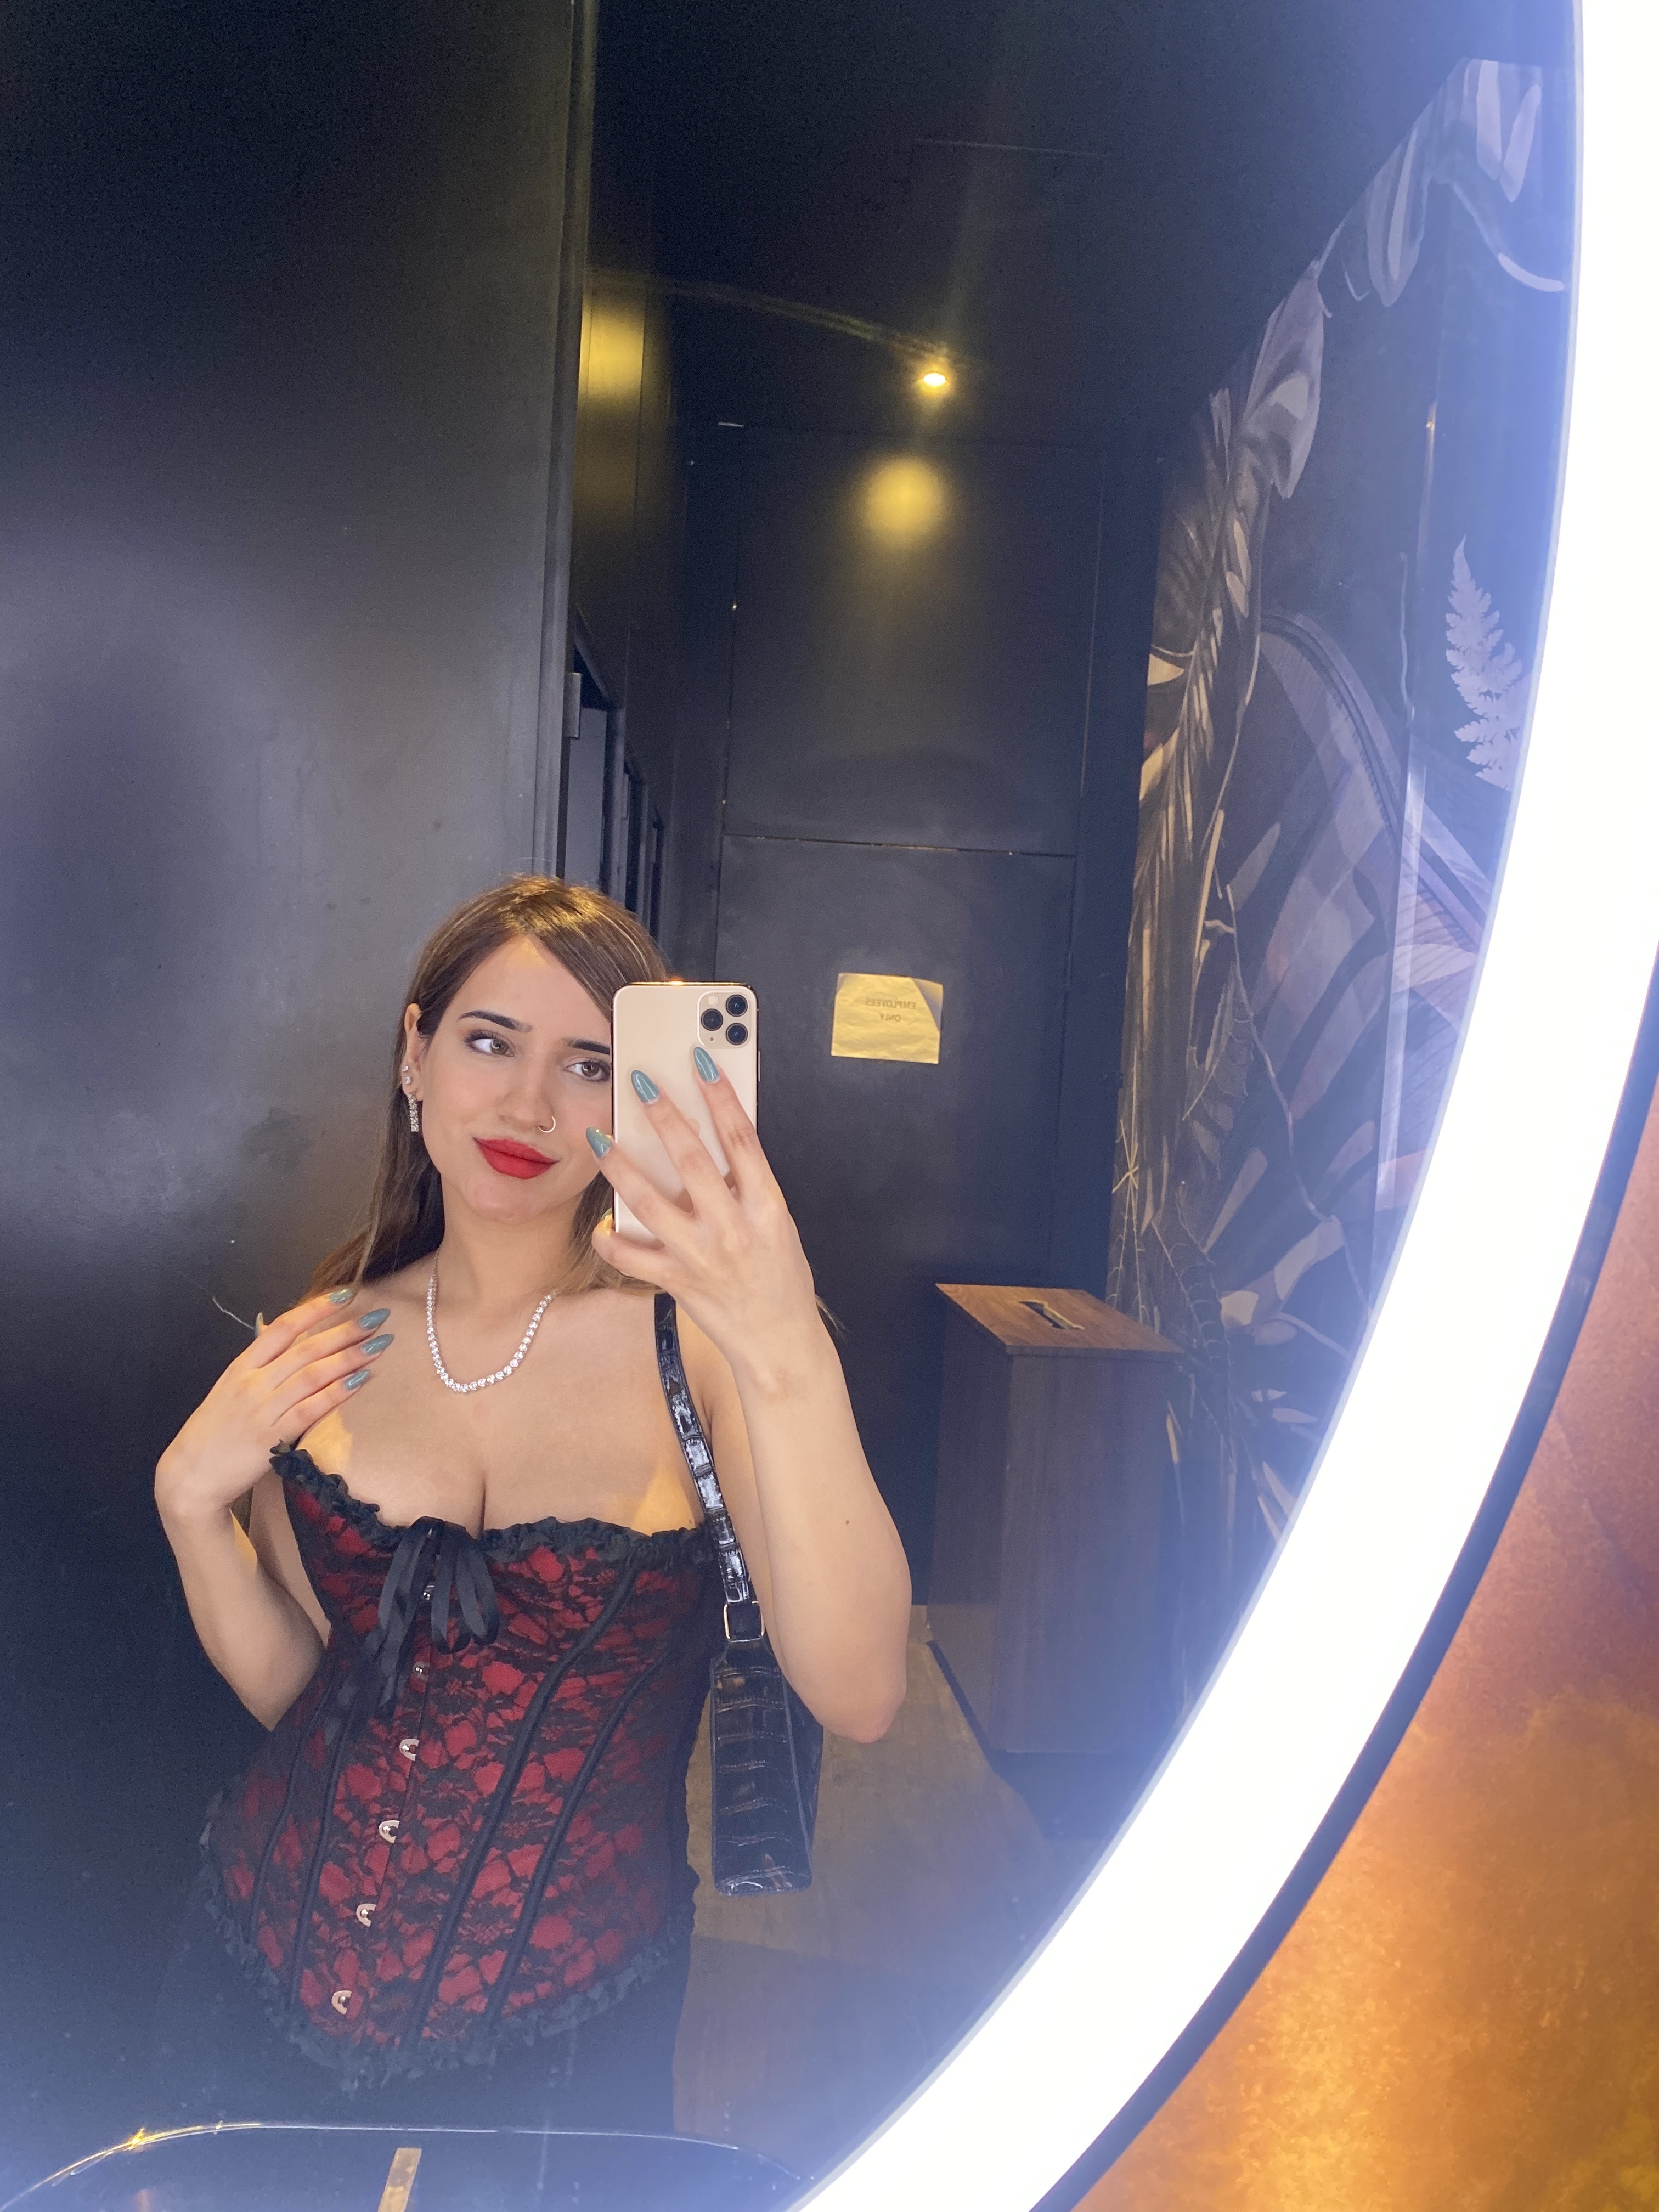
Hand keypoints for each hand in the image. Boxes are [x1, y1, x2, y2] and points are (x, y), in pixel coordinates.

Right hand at [155, 1292, 393, 1526]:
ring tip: (379, 1344)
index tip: (346, 1294)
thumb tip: (292, 1339)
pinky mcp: (271, 1438)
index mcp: (241, 1366)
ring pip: (312, 1375)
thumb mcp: (230, 1389)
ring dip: (349, 1357)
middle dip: (345, 1330)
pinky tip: (361, 1379)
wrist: (189, 1476)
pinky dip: (337, 1393)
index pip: (283, 1327)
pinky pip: (311, 1409)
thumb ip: (260, 1366)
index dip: (316, 1308)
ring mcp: (262, 1410)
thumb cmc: (214, 1431)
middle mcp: (252, 1383)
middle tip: (377, 1317)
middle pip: (305, 1349)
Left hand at [587, 1053, 820, 1375]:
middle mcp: (733, 1228)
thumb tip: (716, 1141)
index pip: (742, 1138)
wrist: (780, 1343)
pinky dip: (610, 1238)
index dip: (720, 1095)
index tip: (701, 1060)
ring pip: (649, 1202)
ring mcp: (701, 1256)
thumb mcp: (778, 1223)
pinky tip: (598, 1220)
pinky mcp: (677, 1281)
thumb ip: (749, 1186)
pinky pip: (632, 1256)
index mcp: (766, 1207)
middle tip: (640, 1082)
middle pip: (692, 1160)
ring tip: (598, 1138)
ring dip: (620, 1166)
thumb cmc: (781, 1279)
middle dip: (664, 1116)